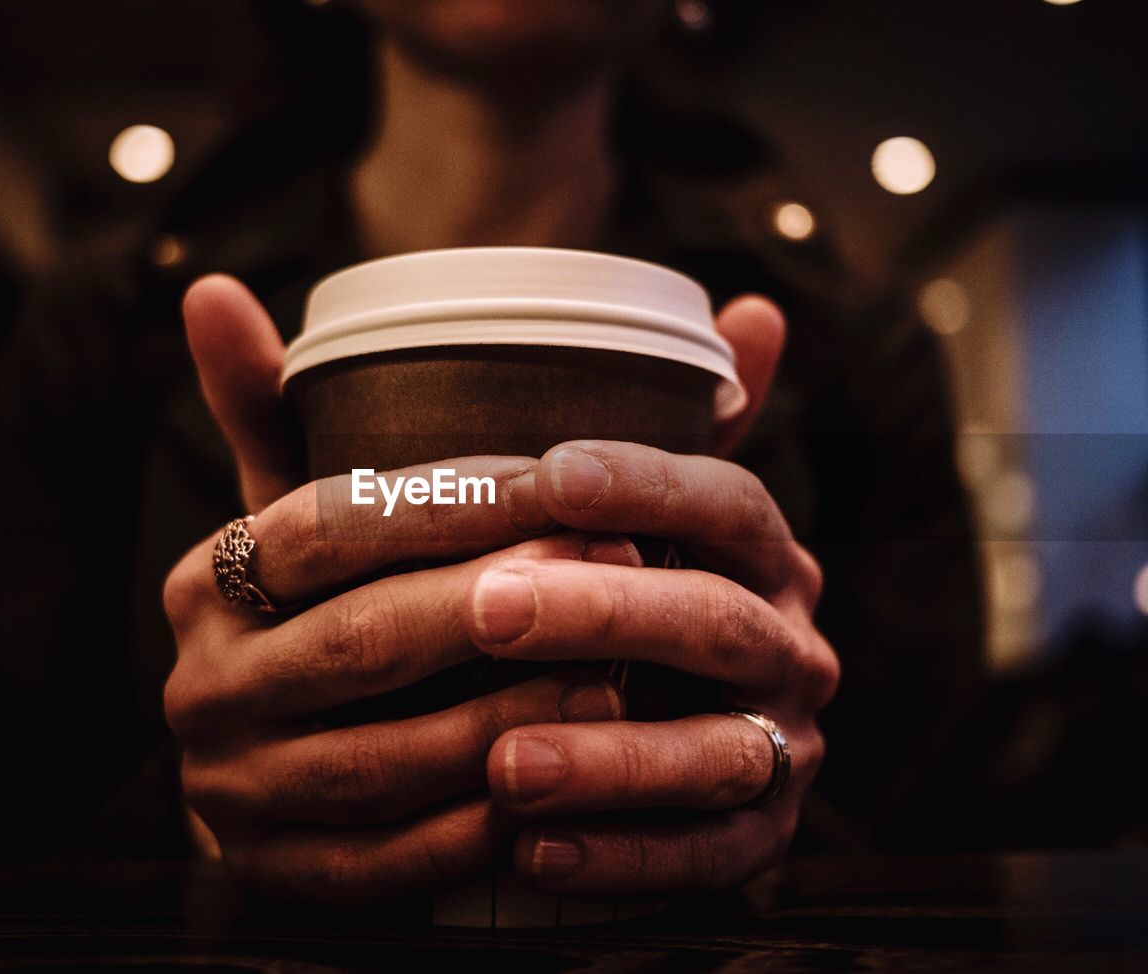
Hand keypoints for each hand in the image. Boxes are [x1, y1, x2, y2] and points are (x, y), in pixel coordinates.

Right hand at [164, 276, 632, 906]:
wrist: (270, 764)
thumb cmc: (321, 611)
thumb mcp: (300, 515)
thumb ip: (277, 406)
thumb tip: (209, 283)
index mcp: (205, 582)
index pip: (328, 525)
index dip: (451, 503)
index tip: (565, 481)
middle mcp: (202, 686)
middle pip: (362, 637)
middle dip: (499, 601)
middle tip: (617, 562)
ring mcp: (232, 789)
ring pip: (383, 756)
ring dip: (508, 713)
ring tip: (618, 670)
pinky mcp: (274, 874)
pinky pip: (383, 861)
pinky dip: (473, 828)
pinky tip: (557, 785)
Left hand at [465, 434, 839, 896]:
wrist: (679, 723)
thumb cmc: (643, 591)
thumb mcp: (659, 508)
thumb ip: (684, 423)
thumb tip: (756, 309)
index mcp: (764, 557)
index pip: (728, 503)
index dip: (645, 485)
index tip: (546, 474)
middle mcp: (790, 646)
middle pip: (717, 622)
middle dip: (605, 614)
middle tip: (489, 609)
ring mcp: (783, 745)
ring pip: (715, 753)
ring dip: (611, 759)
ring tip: (505, 763)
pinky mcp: (763, 836)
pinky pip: (705, 857)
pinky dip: (623, 858)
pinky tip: (533, 852)